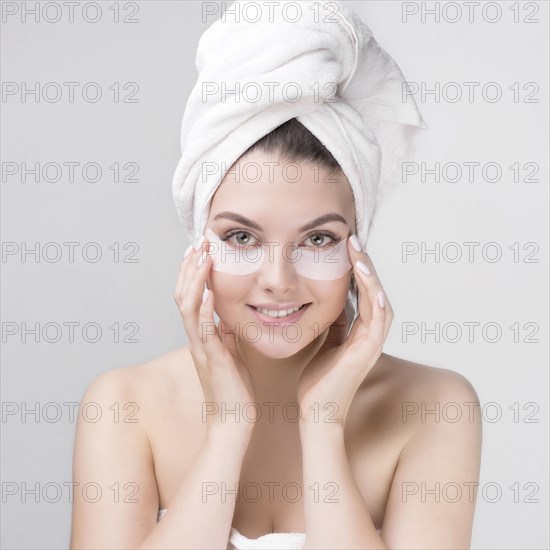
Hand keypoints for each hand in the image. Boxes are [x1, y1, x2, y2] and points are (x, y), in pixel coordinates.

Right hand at [174, 236, 255, 438]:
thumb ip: (226, 333)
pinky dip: (203, 309)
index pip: (189, 297)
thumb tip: (228, 315)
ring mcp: (201, 348)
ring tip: (201, 256)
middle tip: (197, 243)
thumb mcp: (231, 352)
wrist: (233, 422)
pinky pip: (203, 330)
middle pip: (182, 295)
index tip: (200, 250)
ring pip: (187, 307)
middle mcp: (196, 338)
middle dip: (189, 267)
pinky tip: (207, 291)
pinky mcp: (212, 359)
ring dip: (193, 280)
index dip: (192, 272)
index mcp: (201, 335)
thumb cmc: (234, 389)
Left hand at [296, 237, 392, 428]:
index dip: (358, 267)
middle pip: (375, 292)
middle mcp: (369, 335)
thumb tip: (328, 301)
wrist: (317, 412)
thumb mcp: (324, 342)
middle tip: (354, 240)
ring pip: (380, 304)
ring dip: (372, 279)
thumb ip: (332, 323)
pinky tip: (372, 289)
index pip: (363, 291)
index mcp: (358, 331)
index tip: (346, 244)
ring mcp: (370, 345)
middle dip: (366, 265)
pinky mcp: (366, 355)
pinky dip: (376, 306)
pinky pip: (377, 326)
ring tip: (360, 256)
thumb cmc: (318, 381)